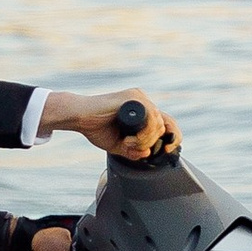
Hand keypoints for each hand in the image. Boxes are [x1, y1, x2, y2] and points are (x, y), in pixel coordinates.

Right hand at [39, 87, 179, 163]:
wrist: (78, 117)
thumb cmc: (95, 127)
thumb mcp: (119, 145)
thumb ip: (134, 150)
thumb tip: (148, 153)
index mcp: (142, 110)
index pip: (167, 123)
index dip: (172, 137)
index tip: (167, 150)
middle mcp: (143, 101)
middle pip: (163, 125)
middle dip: (151, 142)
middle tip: (131, 147)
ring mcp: (138, 98)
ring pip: (157, 123)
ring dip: (144, 140)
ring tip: (127, 143)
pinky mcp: (132, 98)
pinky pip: (150, 117)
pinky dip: (143, 133)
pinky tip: (128, 139)